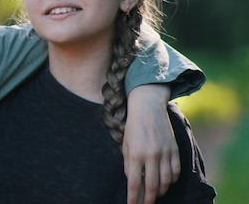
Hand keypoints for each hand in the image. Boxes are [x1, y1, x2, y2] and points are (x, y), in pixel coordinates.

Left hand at [123, 84, 179, 203]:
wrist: (148, 107)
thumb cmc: (133, 126)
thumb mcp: (125, 144)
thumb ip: (128, 163)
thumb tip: (132, 180)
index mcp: (136, 154)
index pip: (134, 184)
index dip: (133, 199)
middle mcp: (151, 155)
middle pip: (152, 187)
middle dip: (149, 200)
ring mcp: (165, 153)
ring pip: (166, 181)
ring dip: (161, 192)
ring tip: (155, 196)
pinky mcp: (175, 149)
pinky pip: (176, 171)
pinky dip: (172, 180)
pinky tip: (166, 182)